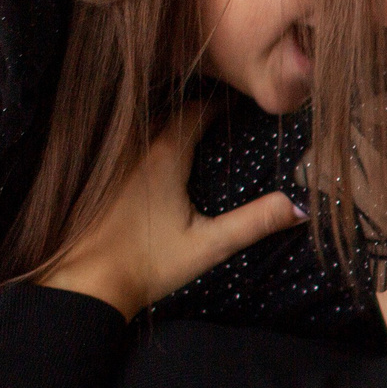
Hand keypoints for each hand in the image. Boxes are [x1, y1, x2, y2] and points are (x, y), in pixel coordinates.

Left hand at [41, 105, 302, 318]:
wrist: (86, 283)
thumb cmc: (147, 263)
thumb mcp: (209, 245)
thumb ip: (255, 222)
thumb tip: (301, 207)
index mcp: (165, 154)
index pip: (197, 109)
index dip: (221, 104)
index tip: (243, 106)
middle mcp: (136, 146)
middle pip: (171, 112)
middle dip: (197, 110)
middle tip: (225, 118)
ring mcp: (113, 159)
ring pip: (146, 125)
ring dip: (170, 123)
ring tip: (197, 133)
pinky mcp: (98, 176)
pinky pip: (129, 143)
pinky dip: (148, 141)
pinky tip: (158, 160)